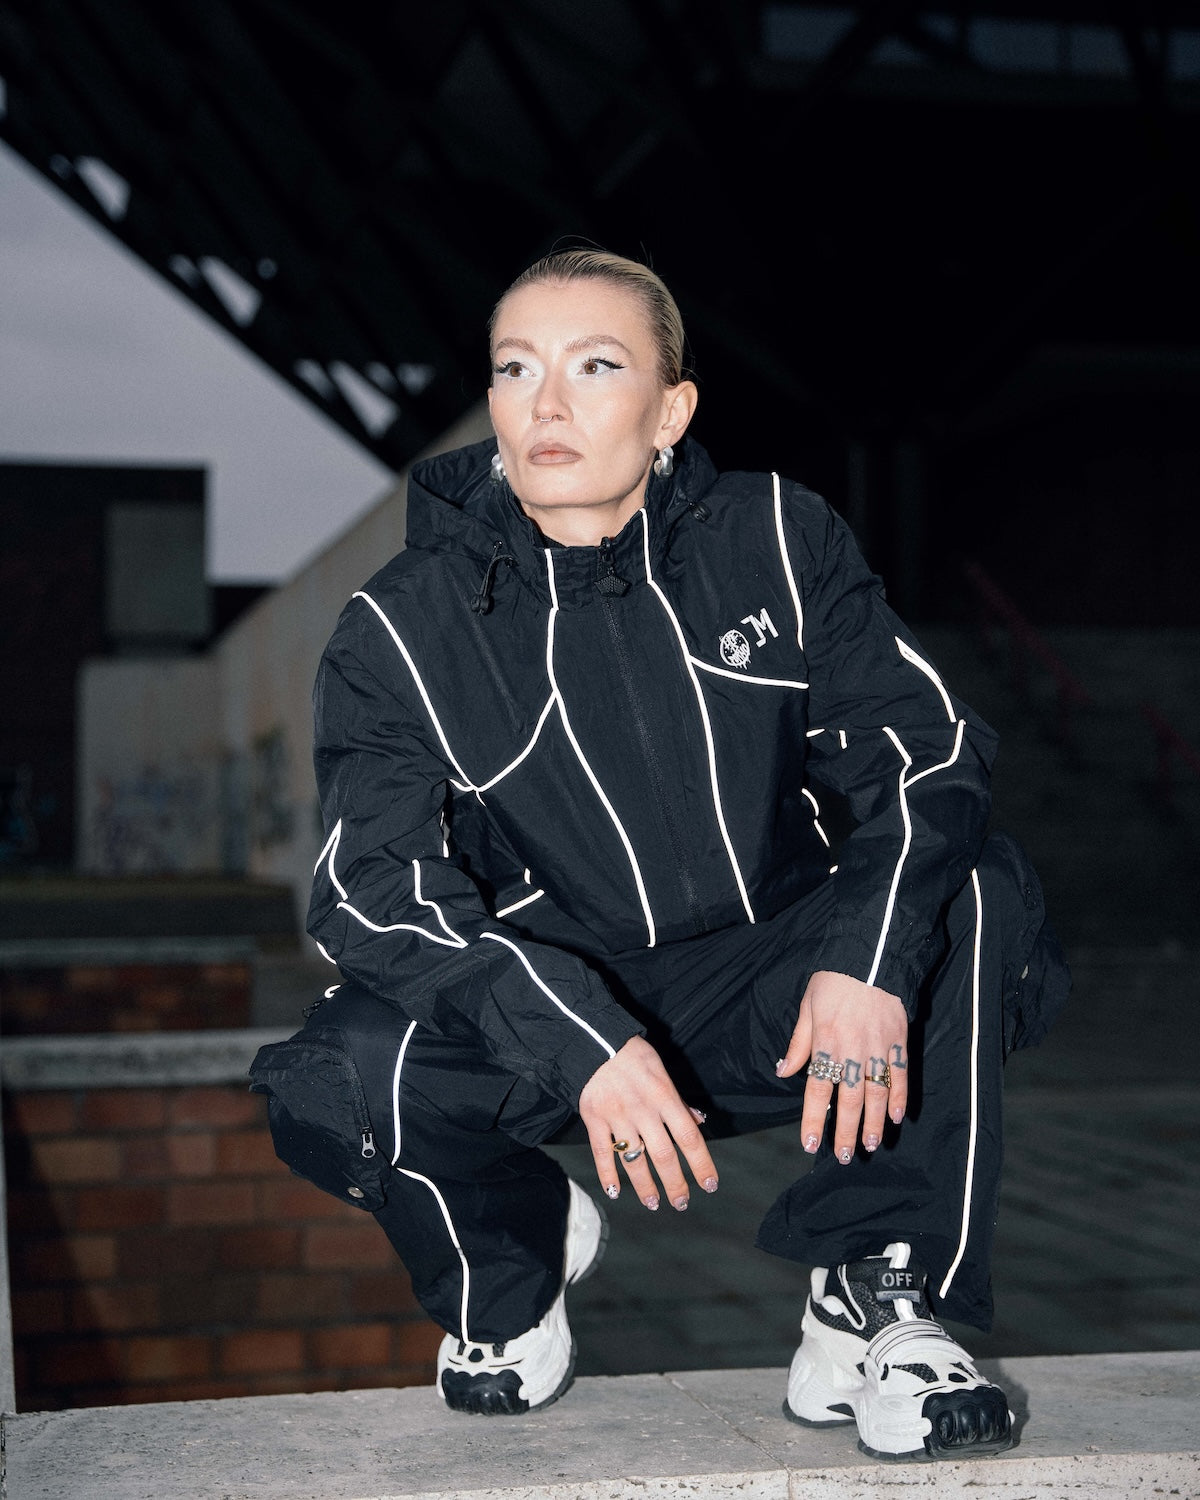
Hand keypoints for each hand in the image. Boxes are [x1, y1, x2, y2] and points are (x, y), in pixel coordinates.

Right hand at [578, 1036, 717, 1209]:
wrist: (593, 1040)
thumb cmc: (632, 1055)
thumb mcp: (661, 1070)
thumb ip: (678, 1101)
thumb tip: (699, 1121)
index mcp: (664, 1096)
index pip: (689, 1137)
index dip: (701, 1164)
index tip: (709, 1185)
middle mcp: (643, 1110)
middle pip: (663, 1155)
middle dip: (675, 1184)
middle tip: (682, 1204)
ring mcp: (617, 1116)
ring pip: (634, 1160)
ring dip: (645, 1186)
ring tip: (654, 1203)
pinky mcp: (594, 1119)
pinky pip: (602, 1152)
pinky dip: (607, 1174)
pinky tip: (615, 1192)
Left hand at [776, 970, 907, 1161]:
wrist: (869, 955)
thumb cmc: (832, 981)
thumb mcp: (807, 1007)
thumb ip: (799, 1043)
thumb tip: (783, 1071)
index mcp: (825, 1041)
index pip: (817, 1089)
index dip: (814, 1118)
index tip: (810, 1142)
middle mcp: (852, 1049)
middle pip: (849, 1099)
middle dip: (846, 1131)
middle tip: (846, 1156)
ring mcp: (878, 1046)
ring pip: (876, 1093)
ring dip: (873, 1122)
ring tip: (871, 1145)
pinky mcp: (899, 1040)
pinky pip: (900, 1075)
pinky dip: (899, 1097)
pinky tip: (895, 1117)